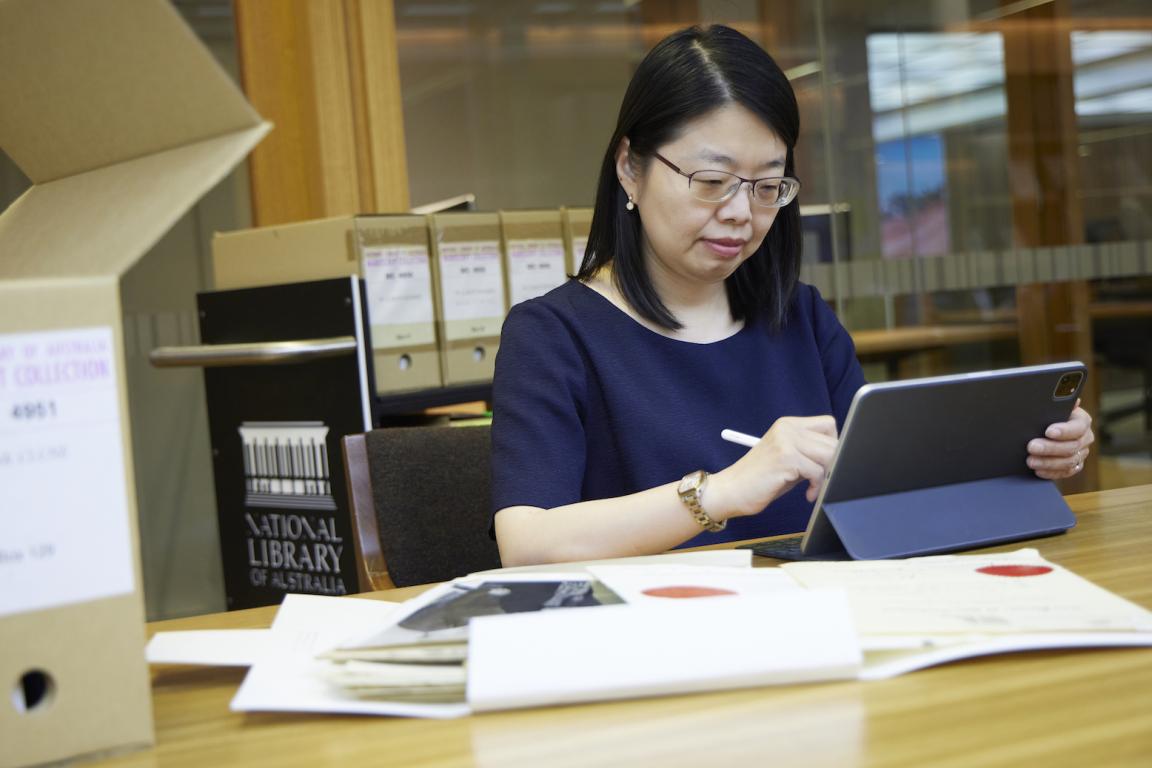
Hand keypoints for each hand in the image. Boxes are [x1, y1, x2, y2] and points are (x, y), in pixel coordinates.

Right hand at [714, 415, 838, 517]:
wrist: (730, 490)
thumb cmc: (760, 479)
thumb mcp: (787, 458)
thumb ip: (808, 452)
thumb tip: (839, 456)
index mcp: (788, 424)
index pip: (828, 425)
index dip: (833, 445)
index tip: (824, 464)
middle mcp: (787, 428)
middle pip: (832, 441)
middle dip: (833, 464)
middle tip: (821, 481)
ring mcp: (786, 441)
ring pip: (829, 455)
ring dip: (826, 476)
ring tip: (813, 488)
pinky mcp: (786, 458)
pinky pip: (817, 471)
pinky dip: (816, 486)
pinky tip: (807, 494)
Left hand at [1027, 400, 1094, 479]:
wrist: (1042, 428)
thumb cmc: (1044, 413)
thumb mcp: (1048, 406)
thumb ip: (1054, 402)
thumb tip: (1067, 398)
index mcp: (1081, 420)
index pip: (1077, 427)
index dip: (1064, 430)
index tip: (1048, 431)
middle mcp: (1085, 437)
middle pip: (1071, 446)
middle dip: (1050, 448)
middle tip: (1031, 446)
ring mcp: (1081, 453)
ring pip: (1068, 461)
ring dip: (1048, 462)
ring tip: (1030, 461)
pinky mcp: (1074, 465)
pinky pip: (1066, 473)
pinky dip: (1051, 473)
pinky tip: (1038, 471)